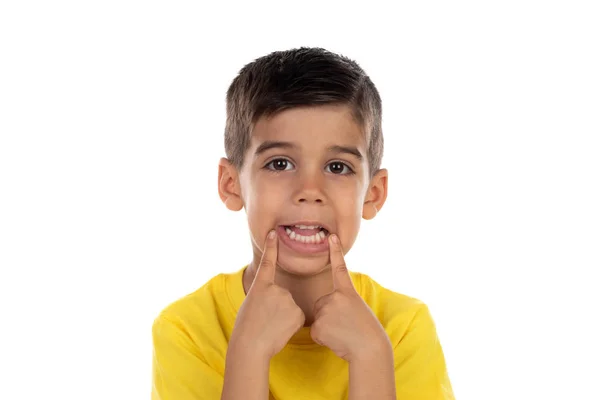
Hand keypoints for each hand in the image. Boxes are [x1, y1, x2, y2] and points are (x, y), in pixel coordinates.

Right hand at [230, 230, 305, 359]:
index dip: (271, 247)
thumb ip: (265, 295)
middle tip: (265, 320)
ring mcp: (288, 299)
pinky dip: (290, 324)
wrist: (251, 345)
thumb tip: (278, 294)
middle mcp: (276, 288)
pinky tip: (280, 330)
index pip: (268, 262)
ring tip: (271, 326)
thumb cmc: (247, 328)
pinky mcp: (298, 312)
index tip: (273, 233)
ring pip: (290, 307)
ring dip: (283, 317)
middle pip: (282, 295)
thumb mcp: (251, 304)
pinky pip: (297, 317)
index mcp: (260, 286)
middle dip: (277, 307)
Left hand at [310, 234, 390, 361]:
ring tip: (342, 333)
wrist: (368, 349)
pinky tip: (336, 340)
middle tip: (345, 325)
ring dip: (327, 327)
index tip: (331, 237)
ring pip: (318, 318)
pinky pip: (315, 331)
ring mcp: (325, 310)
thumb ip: (340, 303)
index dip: (335, 251)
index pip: (340, 268)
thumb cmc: (365, 332)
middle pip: (321, 304)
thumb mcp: (356, 309)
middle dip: (329, 315)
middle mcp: (335, 297)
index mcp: (348, 292)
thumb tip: (324, 310)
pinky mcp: (318, 326)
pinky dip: (323, 337)